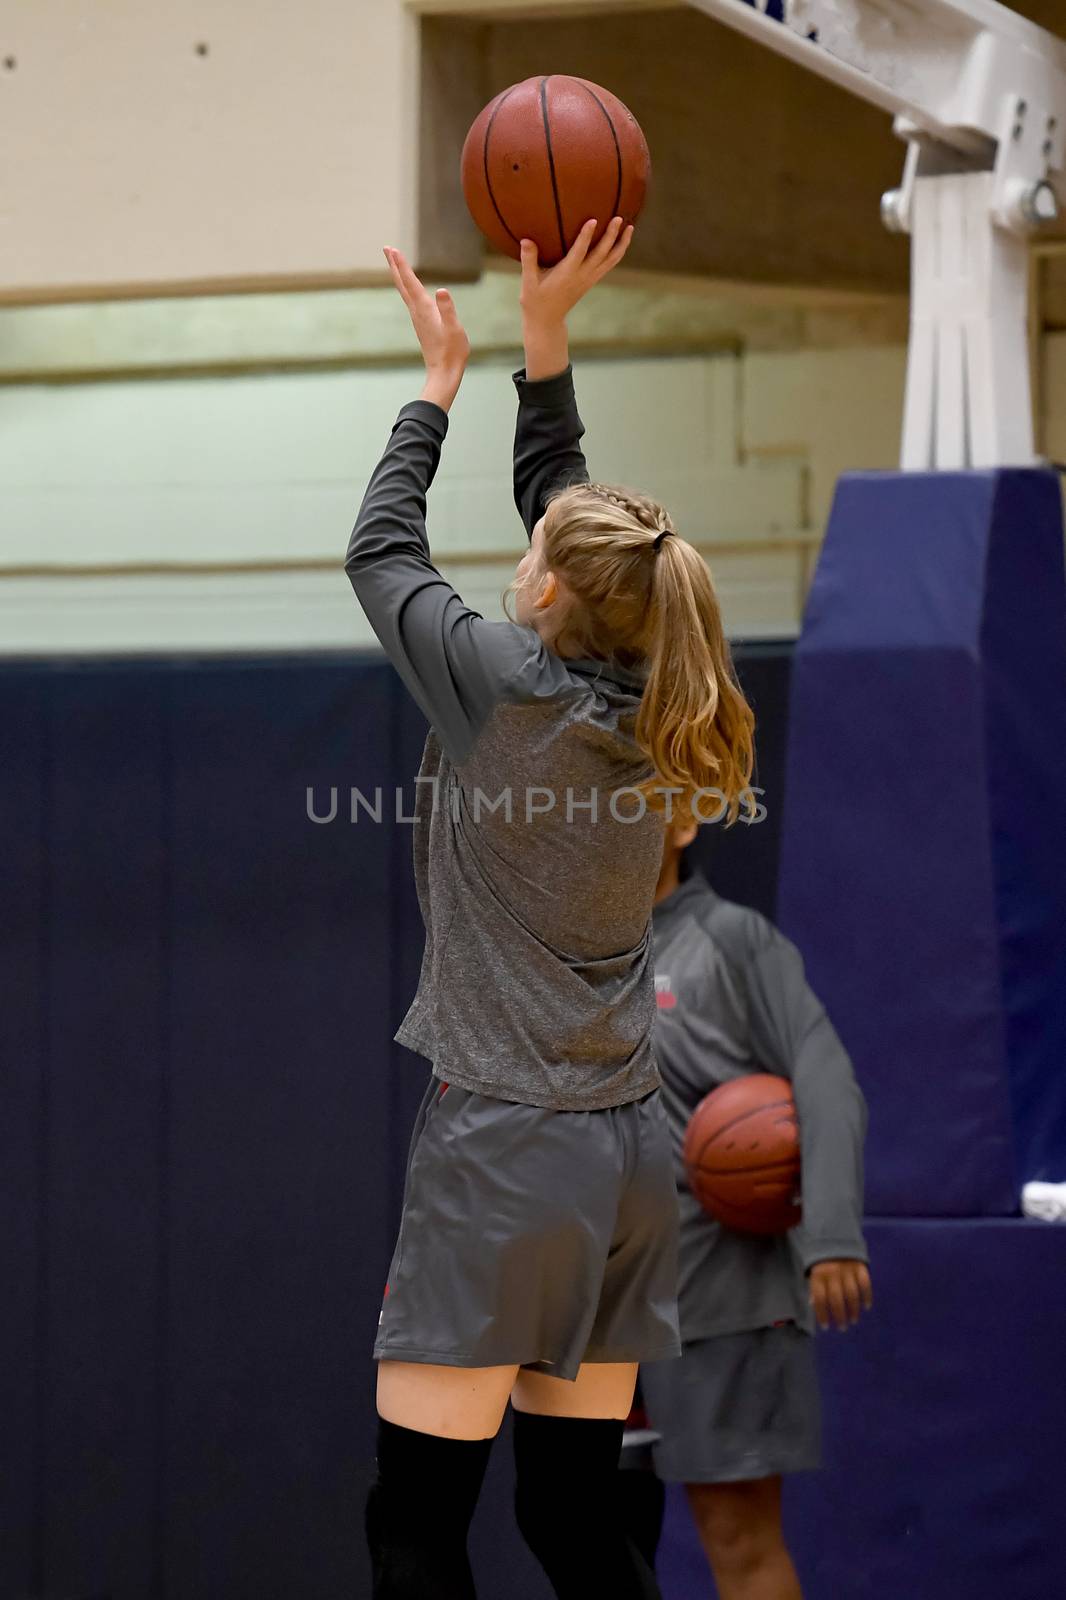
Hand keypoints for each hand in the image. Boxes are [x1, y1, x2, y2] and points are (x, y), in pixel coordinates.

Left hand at [383, 247, 469, 411]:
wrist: (444, 372)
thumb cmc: (452, 351)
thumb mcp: (454, 328)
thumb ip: (448, 309)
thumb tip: (441, 290)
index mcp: (424, 308)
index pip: (410, 281)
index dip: (402, 264)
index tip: (393, 249)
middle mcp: (417, 311)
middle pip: (402, 283)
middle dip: (394, 264)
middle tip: (387, 247)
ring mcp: (417, 318)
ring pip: (404, 291)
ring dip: (399, 274)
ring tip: (394, 261)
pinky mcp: (421, 323)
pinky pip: (410, 299)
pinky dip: (406, 287)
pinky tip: (409, 287)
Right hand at [519, 216, 633, 326]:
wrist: (547, 322)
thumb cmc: (535, 302)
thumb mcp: (528, 283)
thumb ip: (528, 260)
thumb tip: (526, 240)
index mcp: (566, 275)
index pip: (579, 252)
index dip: (586, 236)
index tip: (593, 220)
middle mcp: (582, 276)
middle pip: (602, 254)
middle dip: (611, 236)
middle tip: (619, 217)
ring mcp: (589, 279)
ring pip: (611, 261)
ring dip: (622, 244)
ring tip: (630, 227)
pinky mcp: (591, 281)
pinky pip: (609, 265)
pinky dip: (617, 252)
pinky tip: (621, 241)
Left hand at [808, 1259, 872, 1331]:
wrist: (835, 1235)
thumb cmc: (823, 1260)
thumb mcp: (814, 1271)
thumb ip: (814, 1287)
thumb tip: (813, 1305)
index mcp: (818, 1274)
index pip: (819, 1299)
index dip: (822, 1314)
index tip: (826, 1327)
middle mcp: (833, 1272)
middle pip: (836, 1299)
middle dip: (839, 1316)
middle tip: (842, 1327)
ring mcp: (847, 1269)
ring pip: (851, 1294)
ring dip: (853, 1310)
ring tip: (853, 1320)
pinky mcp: (860, 1265)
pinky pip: (865, 1284)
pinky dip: (867, 1296)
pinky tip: (867, 1306)